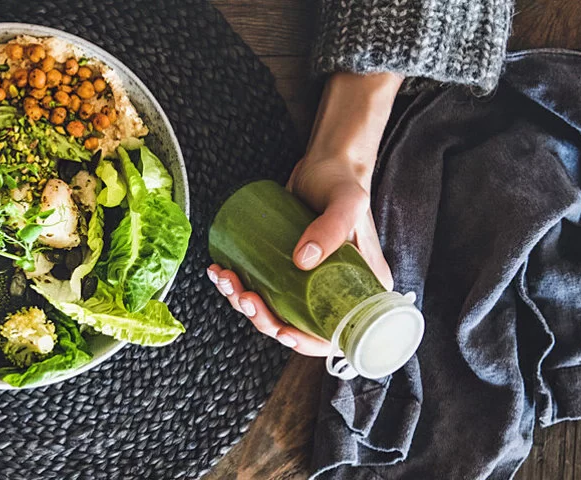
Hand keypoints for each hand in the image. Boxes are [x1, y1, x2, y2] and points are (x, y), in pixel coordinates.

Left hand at [213, 72, 401, 355]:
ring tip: (227, 280)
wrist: (325, 164)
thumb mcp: (348, 204)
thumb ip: (332, 227)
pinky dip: (237, 286)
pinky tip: (221, 272)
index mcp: (360, 292)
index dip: (305, 343)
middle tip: (245, 297)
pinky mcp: (286, 268)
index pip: (333, 334)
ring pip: (274, 309)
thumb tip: (303, 261)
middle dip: (263, 319)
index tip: (281, 332)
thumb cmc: (344, 184)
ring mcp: (308, 282)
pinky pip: (262, 288)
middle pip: (296, 325)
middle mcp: (333, 293)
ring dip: (244, 304)